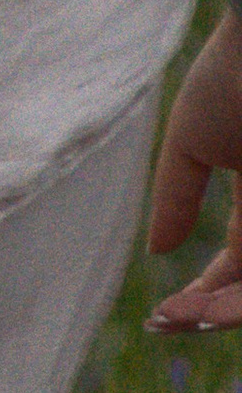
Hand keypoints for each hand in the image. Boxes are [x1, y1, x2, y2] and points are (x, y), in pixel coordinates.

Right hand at [146, 13, 241, 328]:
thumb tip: (158, 250)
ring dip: (228, 311)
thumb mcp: (193, 139)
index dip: (205, 296)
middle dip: (214, 312)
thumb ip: (176, 195)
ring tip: (187, 316)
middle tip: (169, 322)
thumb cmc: (234, 71)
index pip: (240, 264)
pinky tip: (212, 303)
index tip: (163, 314)